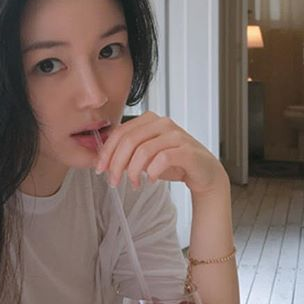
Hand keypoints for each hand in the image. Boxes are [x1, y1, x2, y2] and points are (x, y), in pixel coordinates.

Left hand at [96, 112, 227, 196]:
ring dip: (134, 171)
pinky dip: (152, 172)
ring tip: (134, 184)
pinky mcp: (187, 150)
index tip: (100, 169)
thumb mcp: (145, 155)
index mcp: (150, 120)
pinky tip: (151, 180)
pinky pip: (162, 159)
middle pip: (129, 140)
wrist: (204, 172)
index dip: (107, 152)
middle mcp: (163, 123)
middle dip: (116, 163)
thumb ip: (127, 153)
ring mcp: (176, 135)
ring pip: (143, 150)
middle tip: (113, 181)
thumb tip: (104, 161)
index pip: (120, 132)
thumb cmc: (173, 162)